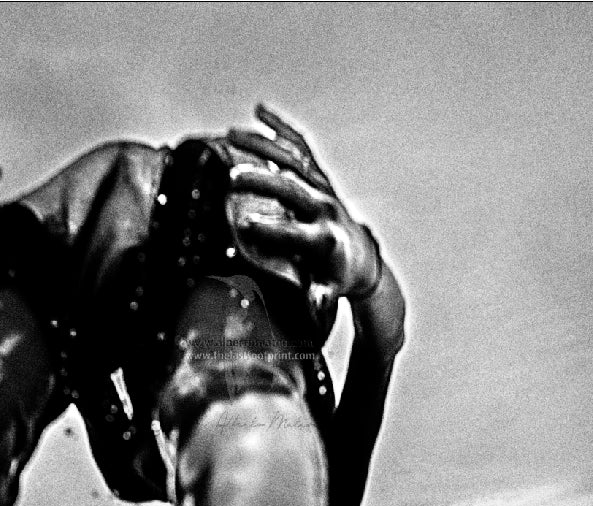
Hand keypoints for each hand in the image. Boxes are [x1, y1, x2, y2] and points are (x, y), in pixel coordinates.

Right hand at [226, 104, 380, 301]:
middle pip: (293, 188)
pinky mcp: (319, 173)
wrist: (361, 256)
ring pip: (293, 159)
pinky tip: (259, 111)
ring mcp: (322, 185)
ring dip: (263, 145)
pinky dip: (281, 126)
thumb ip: (321, 297)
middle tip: (232, 177)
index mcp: (325, 238)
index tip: (246, 224)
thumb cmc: (338, 276)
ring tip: (231, 134)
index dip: (272, 228)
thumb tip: (315, 307)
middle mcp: (325, 206)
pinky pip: (299, 145)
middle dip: (263, 181)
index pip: (296, 232)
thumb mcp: (330, 290)